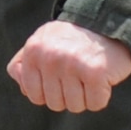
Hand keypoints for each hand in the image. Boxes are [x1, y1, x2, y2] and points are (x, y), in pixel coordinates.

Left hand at [7, 21, 130, 112]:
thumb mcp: (40, 42)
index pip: (33, 94)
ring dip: (85, 97)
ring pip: (75, 106)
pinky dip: (101, 97)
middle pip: (55, 104)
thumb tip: (24, 89)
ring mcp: (72, 65)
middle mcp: (50, 58)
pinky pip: (95, 104)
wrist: (107, 22)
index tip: (59, 80)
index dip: (48, 93)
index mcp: (33, 51)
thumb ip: (23, 64)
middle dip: (67, 95)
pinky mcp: (95, 73)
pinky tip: (101, 79)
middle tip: (77, 75)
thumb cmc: (70, 39)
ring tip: (88, 76)